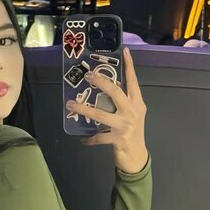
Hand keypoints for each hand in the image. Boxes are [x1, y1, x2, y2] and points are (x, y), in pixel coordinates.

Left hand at [66, 48, 147, 173]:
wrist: (137, 158)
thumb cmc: (132, 134)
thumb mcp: (131, 115)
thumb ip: (123, 102)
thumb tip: (108, 86)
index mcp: (137, 103)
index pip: (133, 82)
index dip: (129, 66)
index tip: (126, 51)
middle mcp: (132, 112)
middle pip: (116, 92)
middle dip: (101, 82)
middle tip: (87, 75)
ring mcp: (125, 126)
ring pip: (101, 114)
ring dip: (84, 109)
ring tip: (71, 105)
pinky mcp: (118, 139)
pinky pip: (98, 137)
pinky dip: (89, 138)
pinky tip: (82, 139)